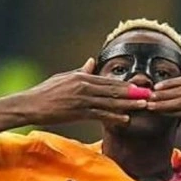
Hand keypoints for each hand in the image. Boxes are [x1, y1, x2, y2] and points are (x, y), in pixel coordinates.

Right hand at [22, 58, 148, 124]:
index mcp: (81, 77)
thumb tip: (91, 62)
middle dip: (133, 93)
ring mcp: (81, 99)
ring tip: (143, 106)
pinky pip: (99, 114)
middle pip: (113, 90)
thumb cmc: (45, 93)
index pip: (108, 81)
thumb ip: (81, 71)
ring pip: (110, 101)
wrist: (30, 105)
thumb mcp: (64, 78)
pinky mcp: (77, 111)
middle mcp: (84, 86)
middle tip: (149, 95)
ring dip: (128, 104)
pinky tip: (125, 119)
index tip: (140, 86)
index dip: (126, 85)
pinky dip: (113, 116)